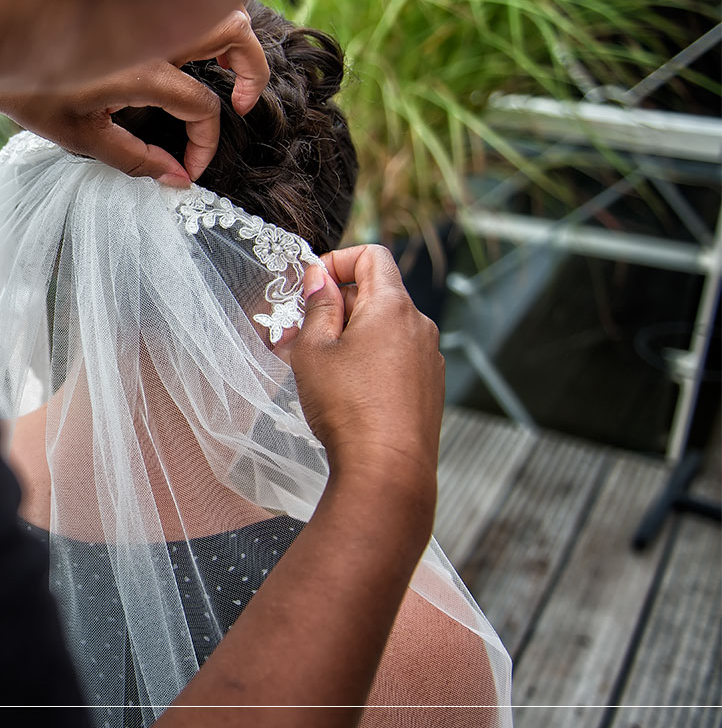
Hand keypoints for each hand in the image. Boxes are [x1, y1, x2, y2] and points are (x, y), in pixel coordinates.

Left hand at [0, 9, 268, 186]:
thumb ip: (135, 159)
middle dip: (252, 69)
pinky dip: (203, 31)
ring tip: (228, 76)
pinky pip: (183, 12)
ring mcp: (145, 19)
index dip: (206, 144)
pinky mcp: (134, 14)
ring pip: (214, 11)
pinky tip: (194, 58)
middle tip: (242, 105)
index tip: (189, 170)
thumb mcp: (81, 138)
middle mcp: (151, 37)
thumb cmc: (29, 93)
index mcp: (141, 71)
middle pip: (232, 31)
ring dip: (232, 42)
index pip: (202, 107)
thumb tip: (177, 179)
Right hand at [291, 245, 444, 500]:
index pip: (372, 255)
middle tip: (298, 335)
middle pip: (376, 294)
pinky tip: (344, 391)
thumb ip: (317, 306)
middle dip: (335, 307)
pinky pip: (395, 358)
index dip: (337, 261)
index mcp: (393, 306)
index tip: (311, 286)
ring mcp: (428, 359)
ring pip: (383, 330)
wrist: (387, 471)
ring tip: (316, 368)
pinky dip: (369, 360)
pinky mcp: (428, 388)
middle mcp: (419, 326)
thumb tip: (320, 277)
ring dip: (349, 337)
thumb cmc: (347, 408)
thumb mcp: (315, 350)